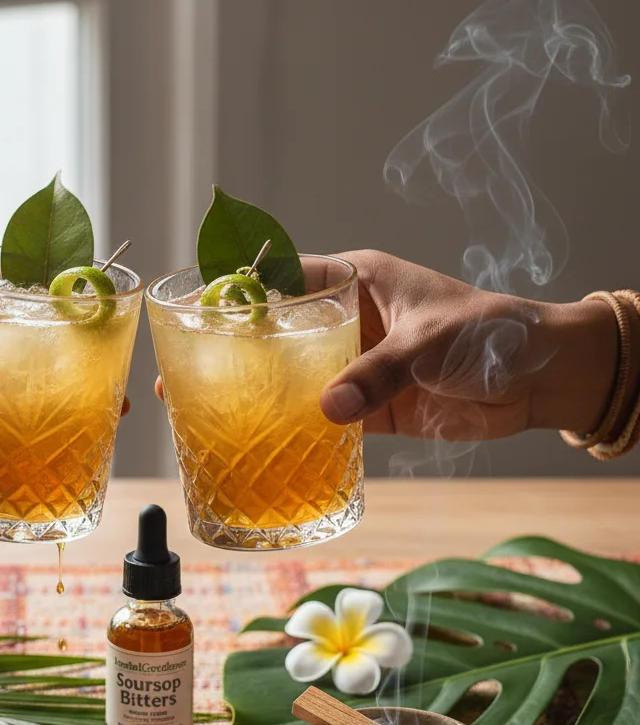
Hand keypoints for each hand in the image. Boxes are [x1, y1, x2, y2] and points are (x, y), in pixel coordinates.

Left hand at [0, 270, 129, 454]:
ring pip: (6, 388)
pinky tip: (35, 453)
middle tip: (108, 381)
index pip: (13, 287)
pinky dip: (3, 439)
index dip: (56, 298)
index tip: (100, 317)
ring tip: (89, 421)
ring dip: (40, 404)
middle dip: (62, 361)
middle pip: (21, 343)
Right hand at [154, 250, 620, 441]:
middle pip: (277, 334)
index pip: (283, 278)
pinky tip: (264, 446)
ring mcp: (356, 365)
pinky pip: (324, 418)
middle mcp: (348, 321)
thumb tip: (325, 409)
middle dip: (233, 353)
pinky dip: (299, 431)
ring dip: (259, 396)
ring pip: (293, 378)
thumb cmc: (489, 334)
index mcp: (355, 281)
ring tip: (210, 415)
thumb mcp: (428, 342)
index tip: (196, 312)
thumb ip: (377, 372)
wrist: (541, 379)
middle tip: (183, 376)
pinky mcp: (371, 405)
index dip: (238, 291)